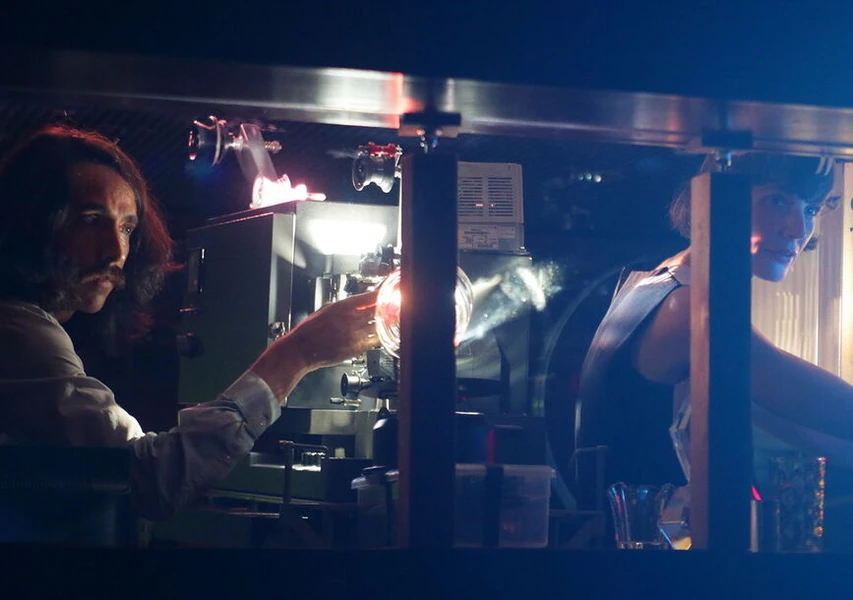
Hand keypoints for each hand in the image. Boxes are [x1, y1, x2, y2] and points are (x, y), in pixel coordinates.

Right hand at [249, 290, 378, 401]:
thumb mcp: (326, 309)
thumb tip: (357, 303)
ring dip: (385, 322)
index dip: (383, 293)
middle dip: (388, 307)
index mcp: (342, 307)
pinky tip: (382, 334)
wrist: (301, 350)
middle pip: (378, 310)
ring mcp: (354, 334)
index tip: (390, 289)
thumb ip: (343, 307)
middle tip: (394, 305)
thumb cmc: (309, 330)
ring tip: (390, 319)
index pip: (370, 297)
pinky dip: (379, 336)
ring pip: (378, 325)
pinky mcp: (355, 348)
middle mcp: (350, 320)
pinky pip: (374, 341)